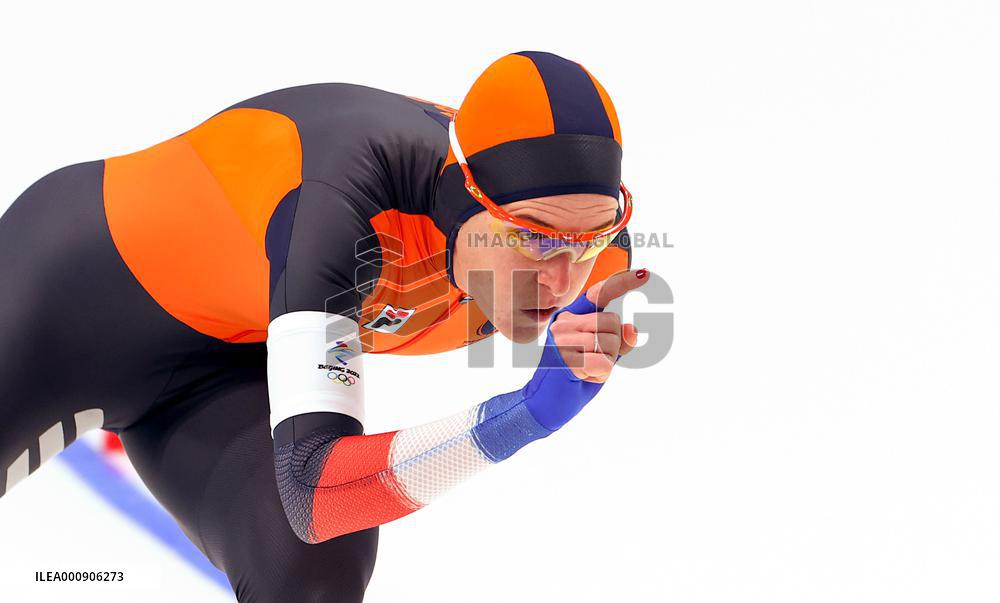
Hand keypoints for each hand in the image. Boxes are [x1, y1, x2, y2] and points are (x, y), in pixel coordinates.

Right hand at [549, 268, 647, 382]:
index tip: (645, 274)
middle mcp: (564, 322)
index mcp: (571, 317)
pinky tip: (583, 377)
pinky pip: (603, 362)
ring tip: (586, 370)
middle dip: (613, 346)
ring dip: (606, 362)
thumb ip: (619, 342)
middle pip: (612, 322)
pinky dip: (599, 374)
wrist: (547, 403)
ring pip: (609, 342)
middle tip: (592, 361)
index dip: (622, 282)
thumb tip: (632, 328)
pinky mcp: (564, 357)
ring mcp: (561, 338)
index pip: (599, 293)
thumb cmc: (575, 378)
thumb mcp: (602, 357)